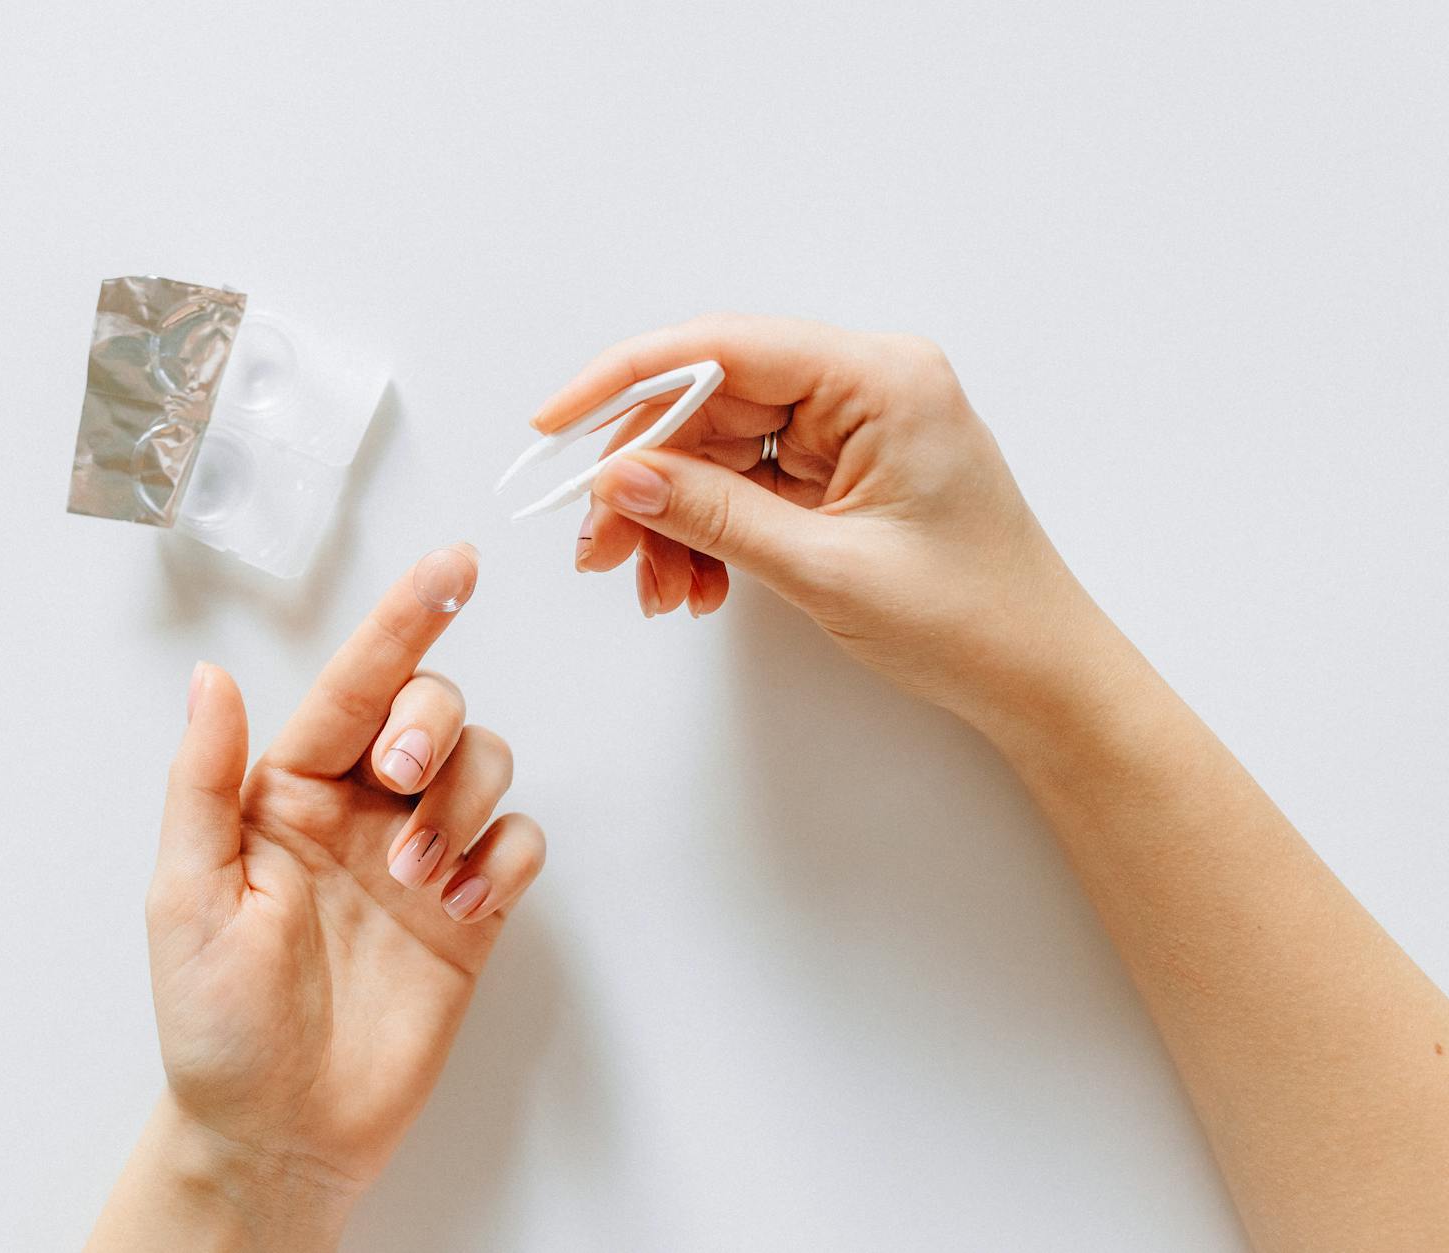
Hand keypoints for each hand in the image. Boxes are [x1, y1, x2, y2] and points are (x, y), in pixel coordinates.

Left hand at [90, 545, 545, 1250]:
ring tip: (422, 877)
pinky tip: (465, 904)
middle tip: (402, 775)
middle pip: (434, 709)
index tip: (452, 568)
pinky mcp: (471, 913)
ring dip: (464, 802)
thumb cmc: (215, 1023)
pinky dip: (506, 856)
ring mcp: (420, 858)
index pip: (353, 685)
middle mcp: (360, 810)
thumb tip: (212, 677)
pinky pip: (520, 842)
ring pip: (486, 764)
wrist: (280, 1132)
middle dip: (433, 722)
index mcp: (288, 792)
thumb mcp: (186, 896)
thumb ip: (205, 781)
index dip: (404, 621)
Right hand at [543, 313, 1115, 727]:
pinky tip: (694, 584)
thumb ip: (713, 515)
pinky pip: (745, 483)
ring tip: (655, 589)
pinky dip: (707, 533)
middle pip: (708, 402)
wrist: (1039, 678)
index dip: (624, 382)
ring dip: (671, 518)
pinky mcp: (842, 468)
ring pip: (717, 449)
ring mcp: (853, 426)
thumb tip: (619, 475)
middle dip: (644, 478)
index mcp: (880, 379)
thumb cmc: (969, 620)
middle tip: (598, 549)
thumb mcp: (825, 569)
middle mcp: (865, 384)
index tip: (554, 427)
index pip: (721, 348)